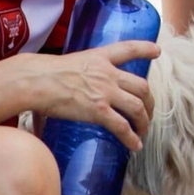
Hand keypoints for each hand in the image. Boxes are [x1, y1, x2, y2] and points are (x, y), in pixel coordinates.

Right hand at [20, 42, 157, 151]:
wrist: (35, 80)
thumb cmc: (43, 73)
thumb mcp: (68, 64)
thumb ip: (79, 75)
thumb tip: (69, 90)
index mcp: (99, 57)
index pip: (128, 49)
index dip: (145, 49)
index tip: (157, 51)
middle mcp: (108, 73)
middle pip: (142, 85)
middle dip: (150, 101)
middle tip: (148, 112)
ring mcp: (105, 91)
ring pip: (137, 107)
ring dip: (144, 121)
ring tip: (143, 131)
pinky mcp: (98, 110)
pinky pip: (122, 127)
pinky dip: (131, 138)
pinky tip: (134, 145)